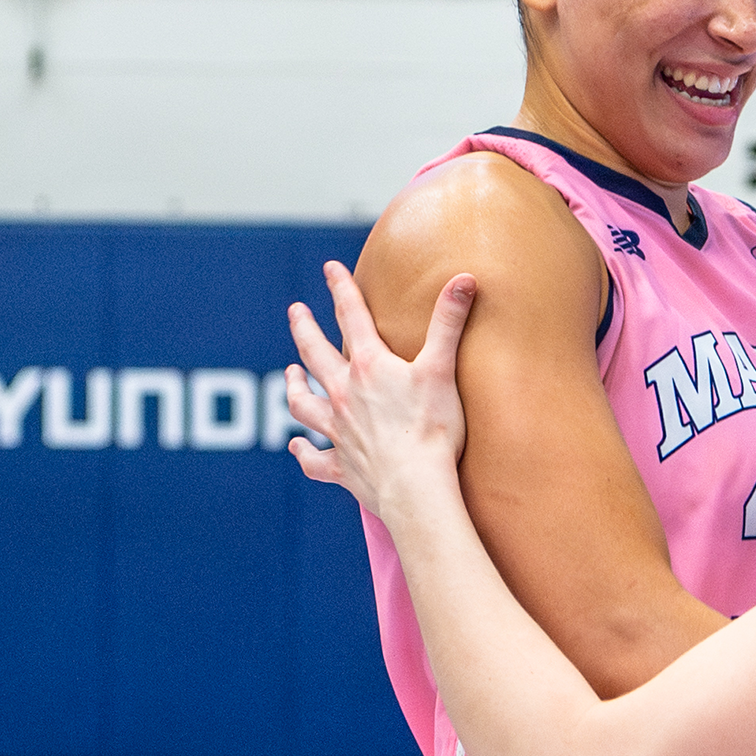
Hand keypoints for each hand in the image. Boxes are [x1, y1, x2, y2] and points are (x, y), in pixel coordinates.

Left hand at [286, 261, 476, 517]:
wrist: (415, 487)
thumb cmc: (431, 428)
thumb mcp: (442, 369)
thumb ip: (449, 322)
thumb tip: (464, 278)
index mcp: (369, 367)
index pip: (351, 317)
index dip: (341, 288)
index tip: (330, 268)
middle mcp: (345, 395)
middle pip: (315, 354)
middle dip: (305, 329)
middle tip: (296, 311)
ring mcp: (338, 431)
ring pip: (304, 404)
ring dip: (295, 387)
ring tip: (290, 374)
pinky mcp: (341, 465)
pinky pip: (314, 459)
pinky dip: (303, 452)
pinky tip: (296, 446)